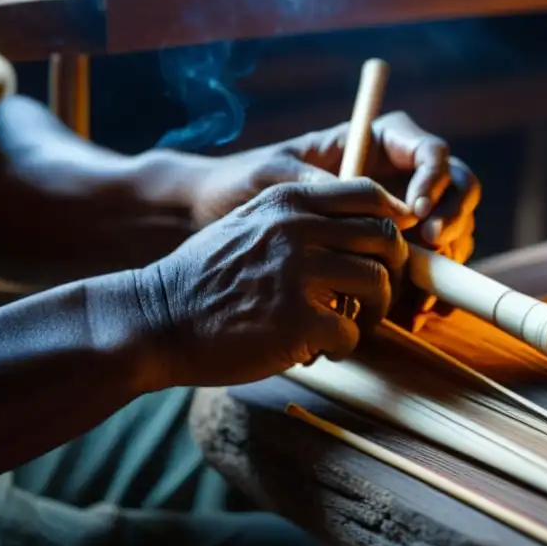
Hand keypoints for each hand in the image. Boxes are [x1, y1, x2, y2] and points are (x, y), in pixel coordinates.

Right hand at [133, 178, 414, 386]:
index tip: (386, 251)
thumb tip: (360, 223)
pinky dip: (342, 347)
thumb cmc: (205, 277)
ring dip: (372, 312)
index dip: (391, 223)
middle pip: (385, 238)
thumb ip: (298, 216)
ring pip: (377, 284)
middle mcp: (298, 229)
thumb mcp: (248, 223)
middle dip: (391, 270)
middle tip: (375, 296)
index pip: (369, 194)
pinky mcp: (298, 321)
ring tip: (349, 326)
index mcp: (289, 201)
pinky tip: (318, 351)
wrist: (155, 319)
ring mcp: (299, 273)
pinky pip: (351, 332)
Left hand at [189, 112, 478, 264]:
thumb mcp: (274, 177)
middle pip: (455, 190)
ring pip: (449, 232)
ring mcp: (394, 217)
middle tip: (432, 248)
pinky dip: (428, 290)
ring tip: (423, 291)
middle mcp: (394, 176)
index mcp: (375, 143)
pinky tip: (417, 311)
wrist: (212, 220)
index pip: (430, 153)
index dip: (434, 180)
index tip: (415, 213)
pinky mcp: (386, 256)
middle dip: (452, 219)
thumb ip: (319, 181)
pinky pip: (425, 268)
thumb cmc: (239, 184)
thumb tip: (368, 197)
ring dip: (446, 260)